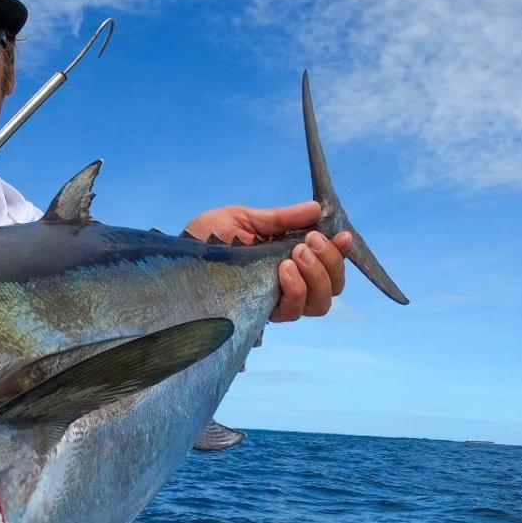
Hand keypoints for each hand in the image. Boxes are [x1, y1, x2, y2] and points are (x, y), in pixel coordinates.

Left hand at [183, 201, 350, 320]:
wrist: (179, 256)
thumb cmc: (206, 238)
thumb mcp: (245, 219)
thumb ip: (281, 218)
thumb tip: (316, 209)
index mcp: (287, 260)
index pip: (327, 266)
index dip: (340, 255)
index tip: (342, 237)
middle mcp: (286, 285)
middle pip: (331, 288)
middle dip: (329, 263)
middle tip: (308, 243)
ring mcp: (275, 300)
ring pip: (319, 304)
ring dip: (316, 276)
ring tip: (295, 255)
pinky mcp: (260, 313)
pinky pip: (292, 311)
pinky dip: (296, 289)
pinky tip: (284, 270)